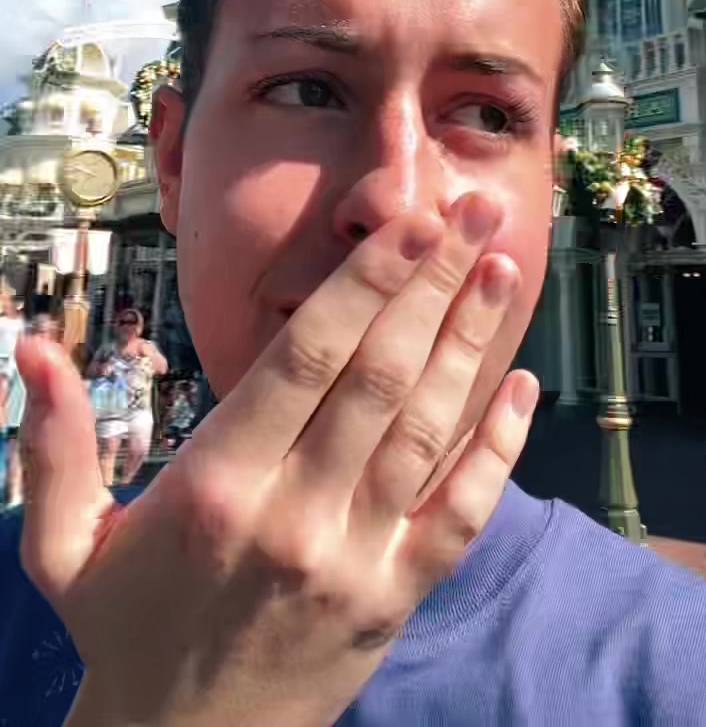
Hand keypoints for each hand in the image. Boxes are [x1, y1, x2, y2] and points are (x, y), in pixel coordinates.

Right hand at [18, 193, 537, 726]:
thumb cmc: (125, 627)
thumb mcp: (62, 544)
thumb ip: (54, 444)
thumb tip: (31, 345)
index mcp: (216, 485)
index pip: (306, 358)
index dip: (365, 281)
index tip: (407, 220)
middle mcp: (295, 516)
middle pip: (379, 376)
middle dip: (433, 283)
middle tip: (475, 211)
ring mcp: (355, 561)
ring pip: (426, 429)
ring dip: (470, 343)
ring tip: (500, 267)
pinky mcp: (396, 600)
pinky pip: (463, 515)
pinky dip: (499, 448)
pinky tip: (524, 388)